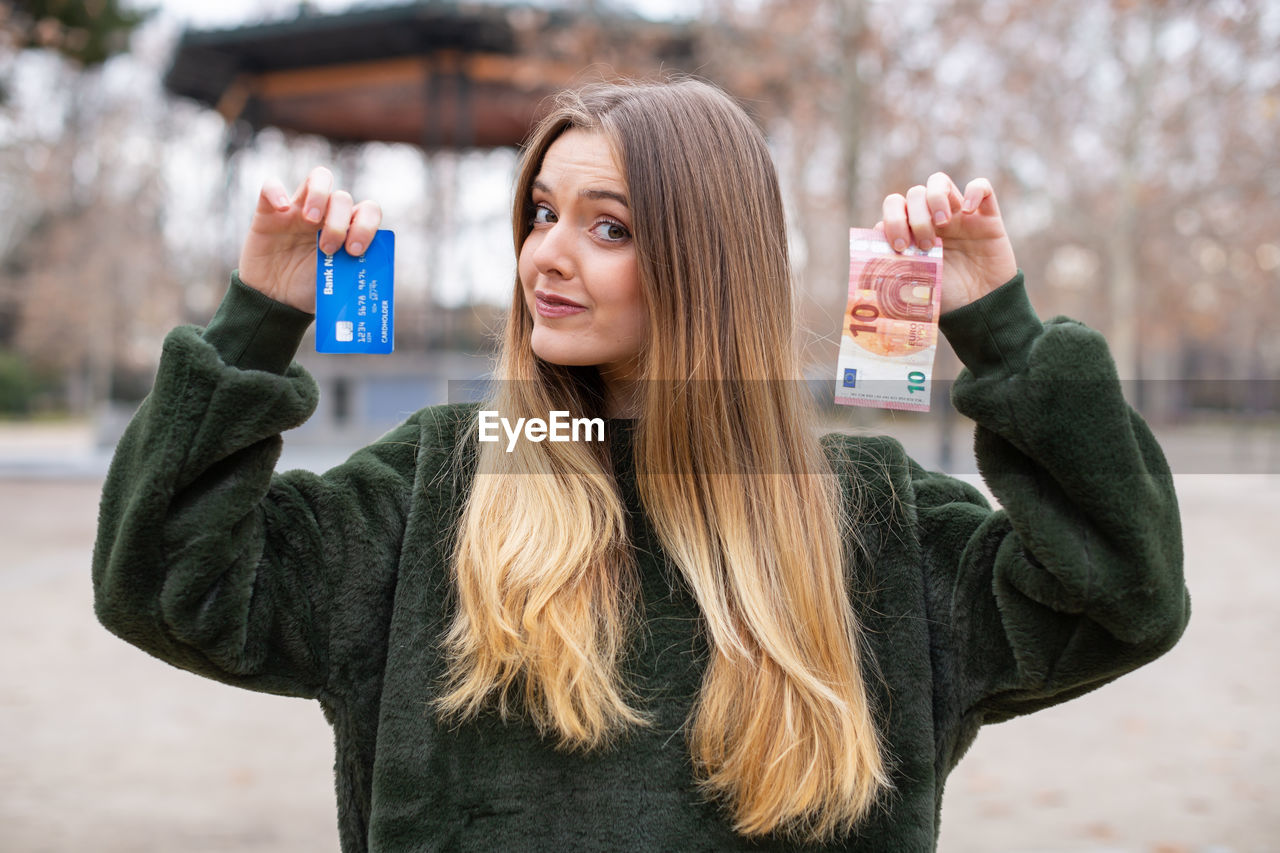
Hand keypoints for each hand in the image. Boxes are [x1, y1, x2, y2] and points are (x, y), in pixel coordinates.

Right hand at [236, 166, 381, 312]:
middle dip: (340, 222)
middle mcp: (326, 215)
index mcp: (347, 230)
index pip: (367, 211)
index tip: (355, 250)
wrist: (276, 300)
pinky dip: (276, 191)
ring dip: (320, 195)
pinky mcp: (268, 212)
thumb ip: (353, 274)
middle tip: (330, 249)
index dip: (366, 225)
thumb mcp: (337, 284)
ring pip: (319, 177)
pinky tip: (282, 208)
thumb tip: (374, 283)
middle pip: (342, 197)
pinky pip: (270, 186)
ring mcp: (298, 210)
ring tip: (311, 221)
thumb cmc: (310, 289)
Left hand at [876, 173, 1016, 313]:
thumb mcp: (913, 283)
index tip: (899, 246)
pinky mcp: (987, 217)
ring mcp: (959, 215)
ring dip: (935, 198)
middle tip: (924, 245)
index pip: (894, 207)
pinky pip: (982, 186)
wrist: (979, 309)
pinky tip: (968, 212)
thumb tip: (875, 243)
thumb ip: (895, 263)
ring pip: (940, 181)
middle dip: (915, 216)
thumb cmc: (944, 298)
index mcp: (912, 232)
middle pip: (914, 193)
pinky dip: (973, 191)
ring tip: (942, 225)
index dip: (893, 220)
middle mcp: (932, 220)